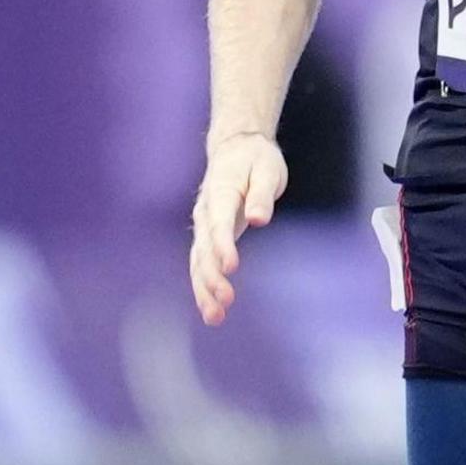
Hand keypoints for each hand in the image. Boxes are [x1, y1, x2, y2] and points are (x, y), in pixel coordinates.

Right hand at [187, 131, 288, 324]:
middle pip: (204, 249)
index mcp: (221, 193)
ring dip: (204, 289)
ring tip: (215, 317)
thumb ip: (262, 195)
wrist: (235, 147)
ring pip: (198, 261)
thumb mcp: (267, 169)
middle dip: (212, 277)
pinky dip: (203, 286)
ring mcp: (204, 225)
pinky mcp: (208, 236)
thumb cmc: (255, 159)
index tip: (231, 268)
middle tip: (226, 302)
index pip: (219, 224)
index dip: (223, 246)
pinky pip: (201, 263)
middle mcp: (206, 212)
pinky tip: (212, 310)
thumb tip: (258, 220)